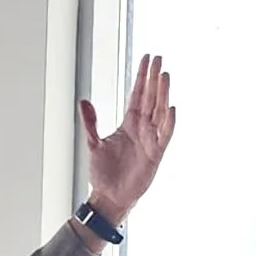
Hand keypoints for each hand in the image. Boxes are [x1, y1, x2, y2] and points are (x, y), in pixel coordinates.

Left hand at [79, 53, 175, 223]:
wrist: (109, 196)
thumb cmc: (103, 173)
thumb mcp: (94, 144)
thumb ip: (91, 122)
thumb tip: (84, 101)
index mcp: (129, 124)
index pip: (138, 95)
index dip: (142, 77)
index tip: (148, 60)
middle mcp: (142, 129)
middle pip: (151, 98)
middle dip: (154, 78)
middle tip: (159, 59)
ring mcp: (150, 140)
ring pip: (159, 112)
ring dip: (163, 94)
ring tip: (165, 76)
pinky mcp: (155, 154)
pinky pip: (164, 136)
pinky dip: (169, 123)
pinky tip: (171, 108)